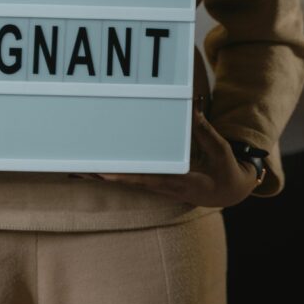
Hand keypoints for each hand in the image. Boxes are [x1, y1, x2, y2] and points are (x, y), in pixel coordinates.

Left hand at [76, 110, 258, 207]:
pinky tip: (94, 167)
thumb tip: (191, 112)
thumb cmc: (226, 172)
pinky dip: (112, 172)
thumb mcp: (221, 152)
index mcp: (177, 183)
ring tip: (73, 168)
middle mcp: (162, 186)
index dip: (123, 176)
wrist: (230, 192)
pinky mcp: (156, 180)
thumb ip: (205, 133)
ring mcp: (157, 184)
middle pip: (125, 181)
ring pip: (124, 180)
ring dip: (100, 174)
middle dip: (99, 175)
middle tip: (72, 168)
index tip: (102, 171)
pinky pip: (131, 176)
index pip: (144, 179)